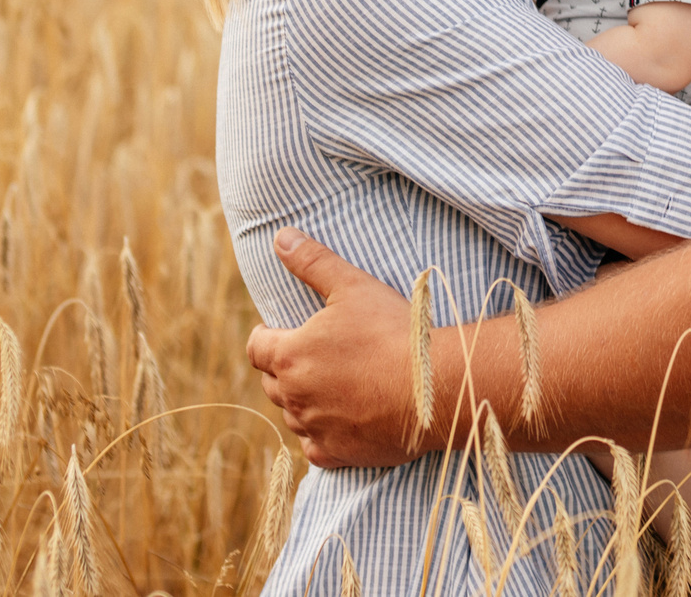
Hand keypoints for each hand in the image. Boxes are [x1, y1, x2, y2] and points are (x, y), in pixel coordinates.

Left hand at [244, 228, 425, 468]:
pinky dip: (321, 433)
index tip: (275, 331)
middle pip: (271, 382)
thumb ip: (313, 261)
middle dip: (284, 367)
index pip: (255, 348)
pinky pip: (314, 446)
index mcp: (290, 355)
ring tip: (329, 384)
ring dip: (302, 400)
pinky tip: (340, 419)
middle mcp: (293, 396)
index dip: (264, 336)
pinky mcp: (337, 453)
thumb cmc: (393, 331)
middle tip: (311, 354)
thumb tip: (280, 236)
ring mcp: (314, 428)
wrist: (435, 387)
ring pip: (292, 415)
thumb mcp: (353, 286)